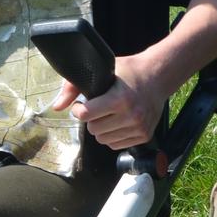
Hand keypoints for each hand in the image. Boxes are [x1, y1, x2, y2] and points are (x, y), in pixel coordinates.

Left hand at [50, 49, 167, 150]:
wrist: (159, 77)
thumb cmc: (129, 71)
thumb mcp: (103, 70)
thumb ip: (74, 87)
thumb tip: (57, 107)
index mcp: (119, 99)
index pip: (86, 115)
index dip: (79, 110)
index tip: (82, 104)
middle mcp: (131, 116)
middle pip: (93, 130)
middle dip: (91, 119)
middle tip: (98, 107)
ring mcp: (139, 128)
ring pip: (103, 140)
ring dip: (102, 129)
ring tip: (109, 114)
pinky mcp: (144, 136)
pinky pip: (116, 145)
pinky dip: (113, 136)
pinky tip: (119, 121)